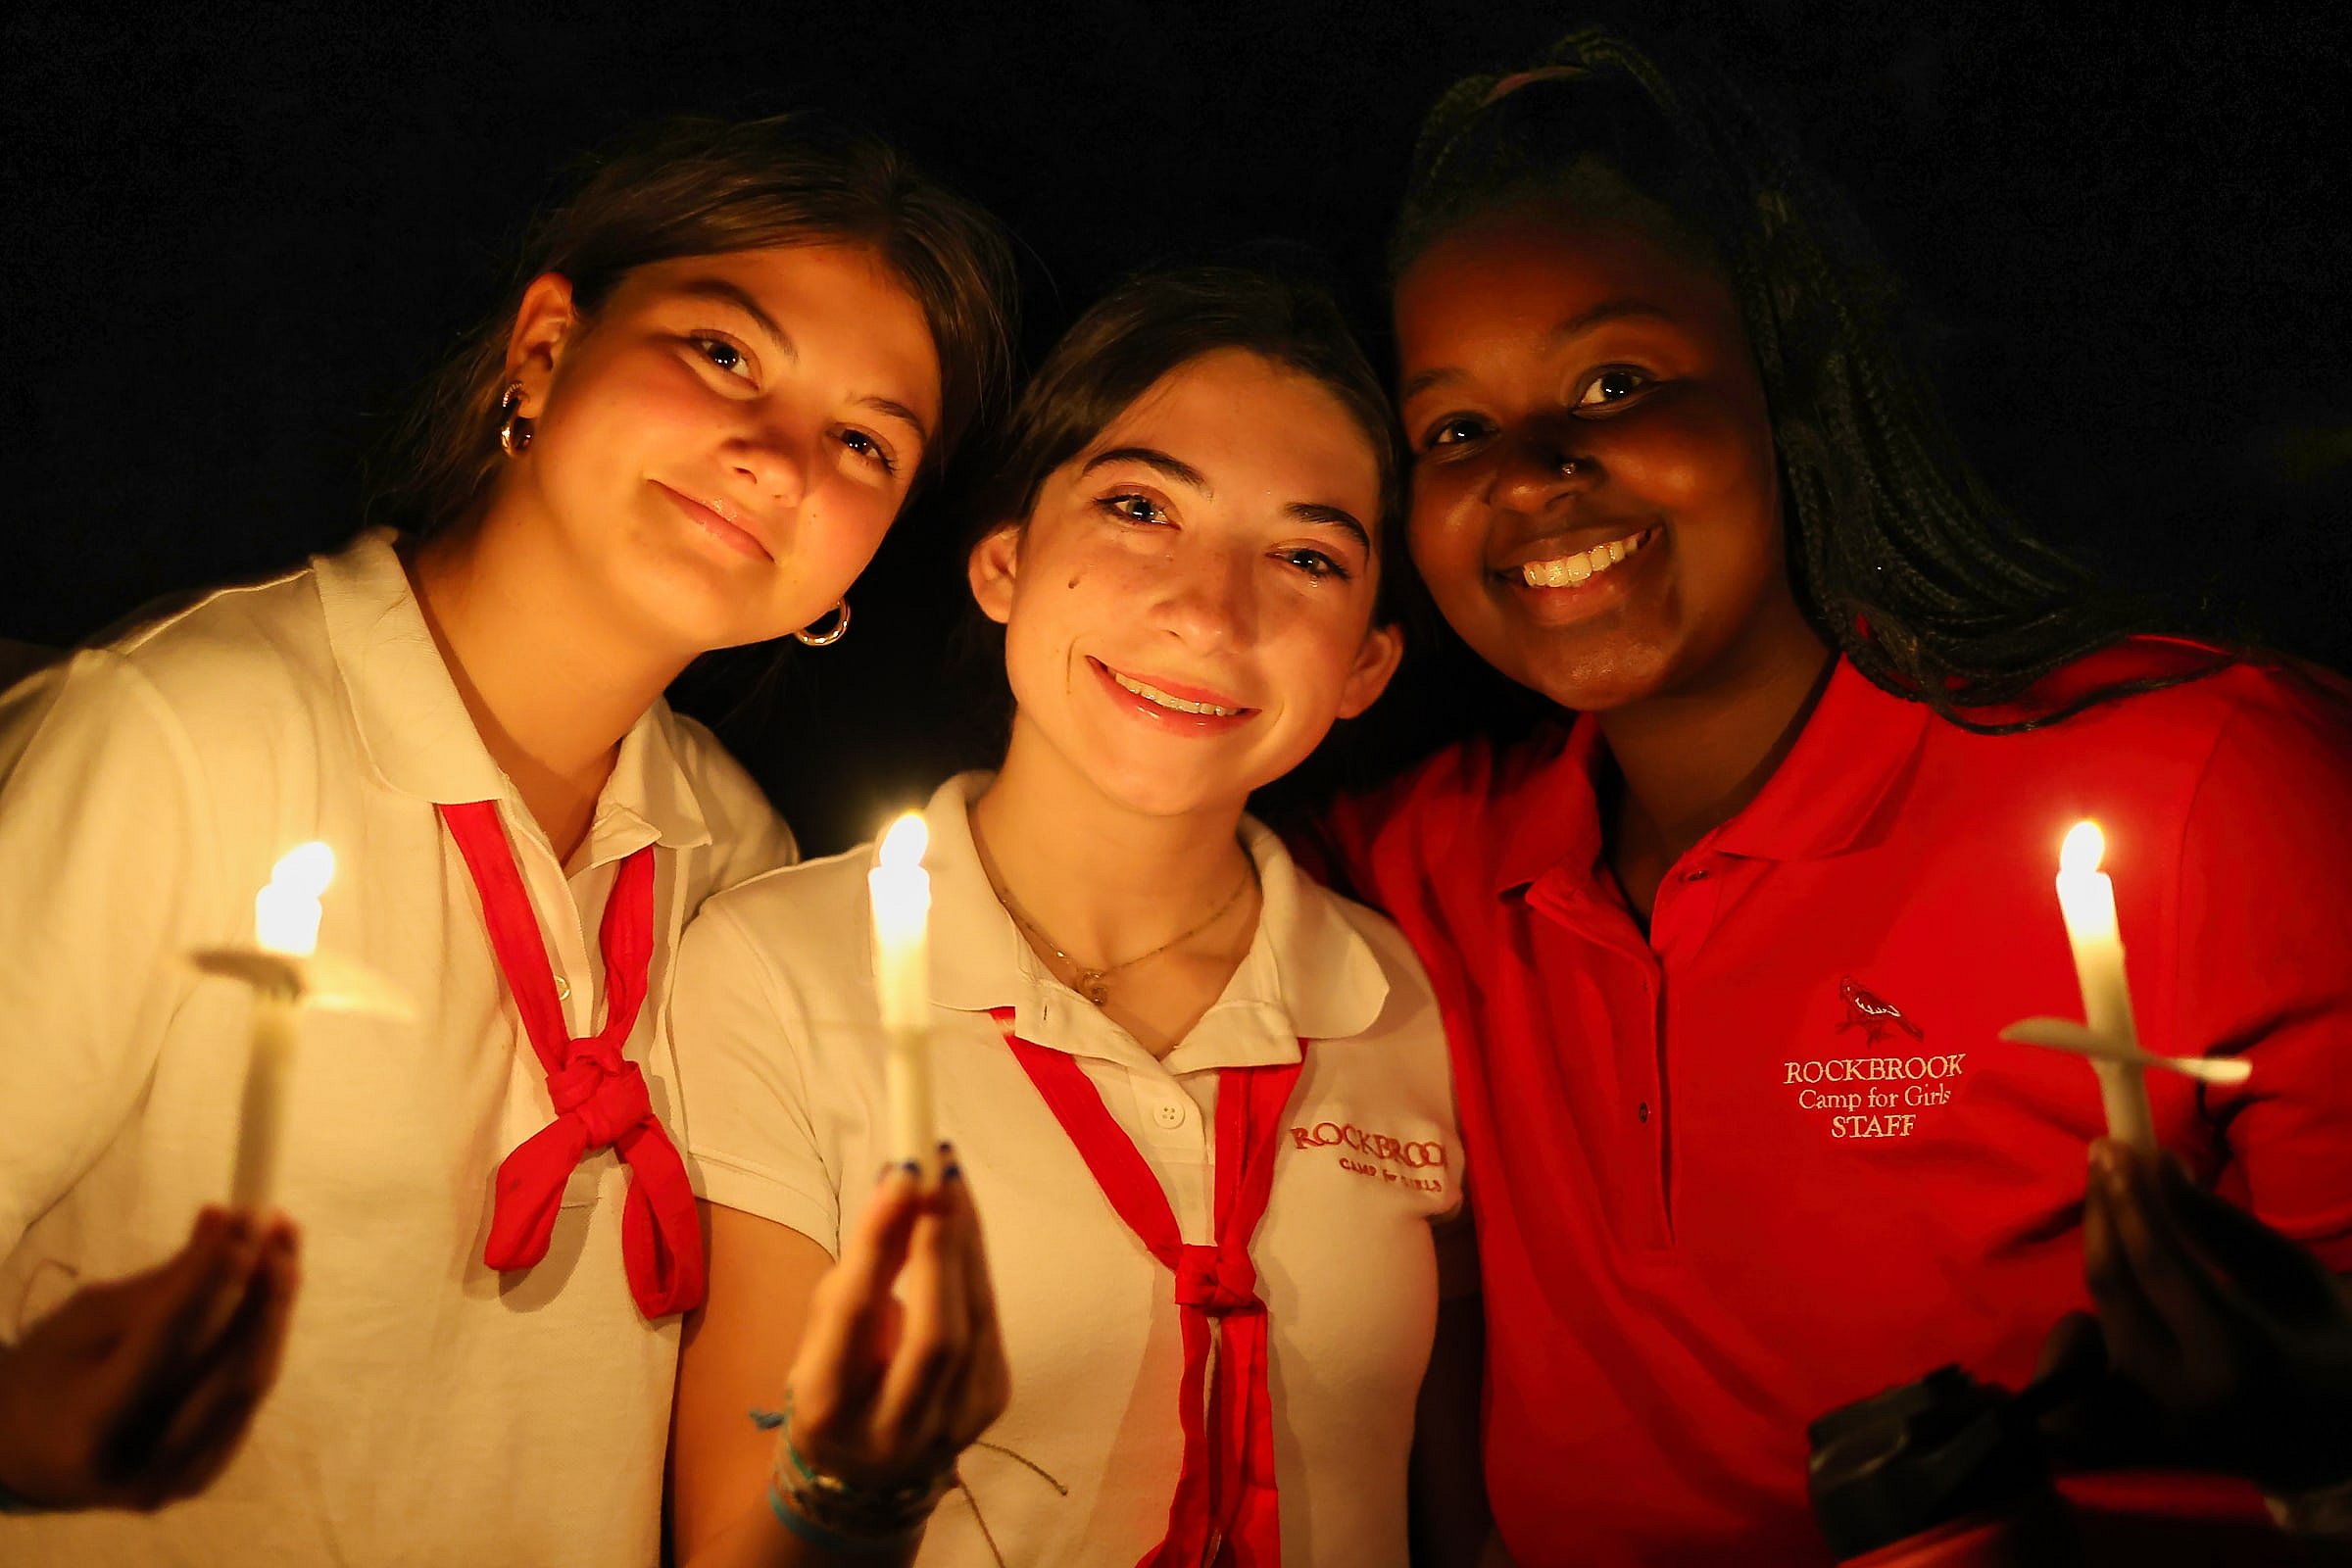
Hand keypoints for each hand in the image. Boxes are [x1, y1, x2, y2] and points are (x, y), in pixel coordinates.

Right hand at [0, 1206, 299, 1511]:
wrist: (19, 1457)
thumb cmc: (44, 1377)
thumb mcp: (83, 1323)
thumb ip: (160, 1285)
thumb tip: (224, 1220)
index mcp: (91, 1425)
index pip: (167, 1342)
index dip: (212, 1279)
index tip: (243, 1221)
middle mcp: (141, 1465)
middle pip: (228, 1372)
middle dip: (263, 1294)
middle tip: (280, 1231)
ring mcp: (175, 1480)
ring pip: (248, 1386)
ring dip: (275, 1313)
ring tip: (285, 1252)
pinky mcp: (199, 1479)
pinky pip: (246, 1404)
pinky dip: (263, 1347)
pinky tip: (273, 1300)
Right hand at [781, 1151, 1006, 1492]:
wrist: (867, 1480)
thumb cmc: (834, 1387)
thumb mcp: (822, 1337)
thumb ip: (859, 1272)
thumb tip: (900, 1187)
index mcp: (830, 1410)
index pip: (858, 1318)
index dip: (880, 1243)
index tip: (900, 1175)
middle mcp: (896, 1428)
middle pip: (935, 1330)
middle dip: (940, 1241)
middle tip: (938, 1168)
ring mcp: (954, 1423)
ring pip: (974, 1322)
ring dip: (965, 1241)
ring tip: (952, 1179)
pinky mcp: (991, 1405)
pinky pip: (988, 1323)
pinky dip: (975, 1267)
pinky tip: (962, 1225)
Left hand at [2034, 1139, 2351, 1494]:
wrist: (2331, 1433)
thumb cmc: (2326, 1341)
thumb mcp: (2288, 1273)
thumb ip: (2216, 1224)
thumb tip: (2153, 1161)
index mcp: (2237, 1354)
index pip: (2158, 1263)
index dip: (2128, 1197)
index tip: (2111, 1145)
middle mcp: (2181, 1387)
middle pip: (2113, 1284)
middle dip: (2102, 1211)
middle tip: (2102, 1155)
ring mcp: (2151, 1408)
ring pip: (2102, 1306)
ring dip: (2102, 1240)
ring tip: (2112, 1190)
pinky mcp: (2136, 1414)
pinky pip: (2105, 1333)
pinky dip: (2108, 1281)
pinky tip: (2118, 1243)